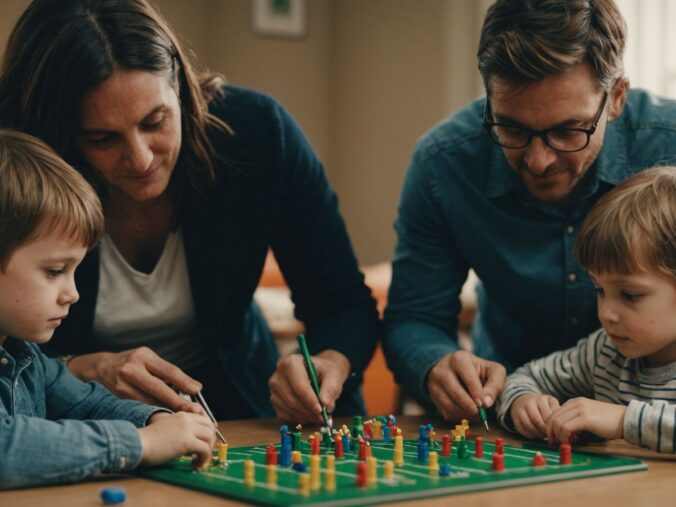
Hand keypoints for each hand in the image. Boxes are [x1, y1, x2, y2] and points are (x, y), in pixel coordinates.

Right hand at [68, 347, 202, 412]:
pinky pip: (139, 407)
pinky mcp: (117, 397)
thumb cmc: (131, 363)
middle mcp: (132, 369)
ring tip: (181, 416)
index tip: (197, 390)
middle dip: (177, 401)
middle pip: (159, 388)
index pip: (168, 371)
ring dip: (166, 409)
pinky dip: (152, 411)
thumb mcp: (147, 359)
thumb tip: (190, 387)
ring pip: (149, 401)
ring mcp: (122, 384)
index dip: (184, 381)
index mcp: (144, 357)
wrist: (101, 367)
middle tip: (193, 410)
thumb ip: (165, 372)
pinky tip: (162, 417)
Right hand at [139, 411, 215, 466]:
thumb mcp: (166, 429)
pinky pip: (205, 450)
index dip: (207, 433)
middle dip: (210, 442)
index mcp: (181, 416)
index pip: (204, 420)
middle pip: (210, 428)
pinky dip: (204, 459)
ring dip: (208, 452)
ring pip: (210, 438)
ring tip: (198, 461)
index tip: (204, 443)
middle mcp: (187, 420)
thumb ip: (179, 430)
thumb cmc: (147, 441)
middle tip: (203, 453)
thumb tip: (192, 442)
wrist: (138, 444)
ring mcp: (187, 430)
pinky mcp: (186, 442)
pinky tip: (194, 464)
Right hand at [269, 349, 350, 423]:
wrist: (318, 372)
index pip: (300, 387)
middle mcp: (279, 374)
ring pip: (289, 409)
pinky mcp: (274, 400)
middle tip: (323, 417)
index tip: (322, 410)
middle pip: (293, 400)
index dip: (311, 401)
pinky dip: (299, 418)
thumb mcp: (334, 375)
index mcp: (292, 362)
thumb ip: (331, 388)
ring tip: (319, 416)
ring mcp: (274, 388)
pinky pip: (285, 415)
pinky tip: (309, 415)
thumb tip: (326, 404)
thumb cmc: (325, 371)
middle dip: (309, 412)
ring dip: (306, 417)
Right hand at [427, 350, 505, 419]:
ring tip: (475, 414)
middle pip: (455, 392)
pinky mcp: (432, 395)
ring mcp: (434, 383)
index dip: (477, 393)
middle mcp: (442, 369)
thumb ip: (495, 384)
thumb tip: (487, 403)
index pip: (468, 378)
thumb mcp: (492, 371)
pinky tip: (467, 413)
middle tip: (480, 413)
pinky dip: (458, 416)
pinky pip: (445, 412)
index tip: (485, 405)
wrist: (456, 369)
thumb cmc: (478, 370)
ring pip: (448, 404)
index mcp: (458, 359)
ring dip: (464, 413)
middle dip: (470, 406)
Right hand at [510, 394, 560, 438]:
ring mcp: (521, 410)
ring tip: (543, 436)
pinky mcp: (515, 418)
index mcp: (541, 399)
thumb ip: (557, 412)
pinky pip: (522, 429)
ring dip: (537, 434)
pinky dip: (530, 435)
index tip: (557, 432)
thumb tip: (564, 425)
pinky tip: (536, 435)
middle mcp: (529, 403)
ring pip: (529, 425)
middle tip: (550, 436)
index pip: (548, 415)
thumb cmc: (542, 406)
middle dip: (545, 431)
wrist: (523, 400)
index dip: (553, 426)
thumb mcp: (551, 404)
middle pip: (537, 421)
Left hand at [546, 398, 625, 444]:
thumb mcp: (588, 416)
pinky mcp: (585, 418)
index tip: (554, 438)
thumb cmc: (609, 422)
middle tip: (554, 443)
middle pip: (552, 417)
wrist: (626, 419)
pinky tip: (572, 442)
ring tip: (566, 443)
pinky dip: (565, 437)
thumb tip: (563, 432)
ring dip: (558, 436)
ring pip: (557, 423)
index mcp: (574, 402)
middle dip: (551, 432)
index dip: (551, 427)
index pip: (554, 413)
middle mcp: (575, 403)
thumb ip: (575, 420)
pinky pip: (566, 427)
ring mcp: (580, 409)